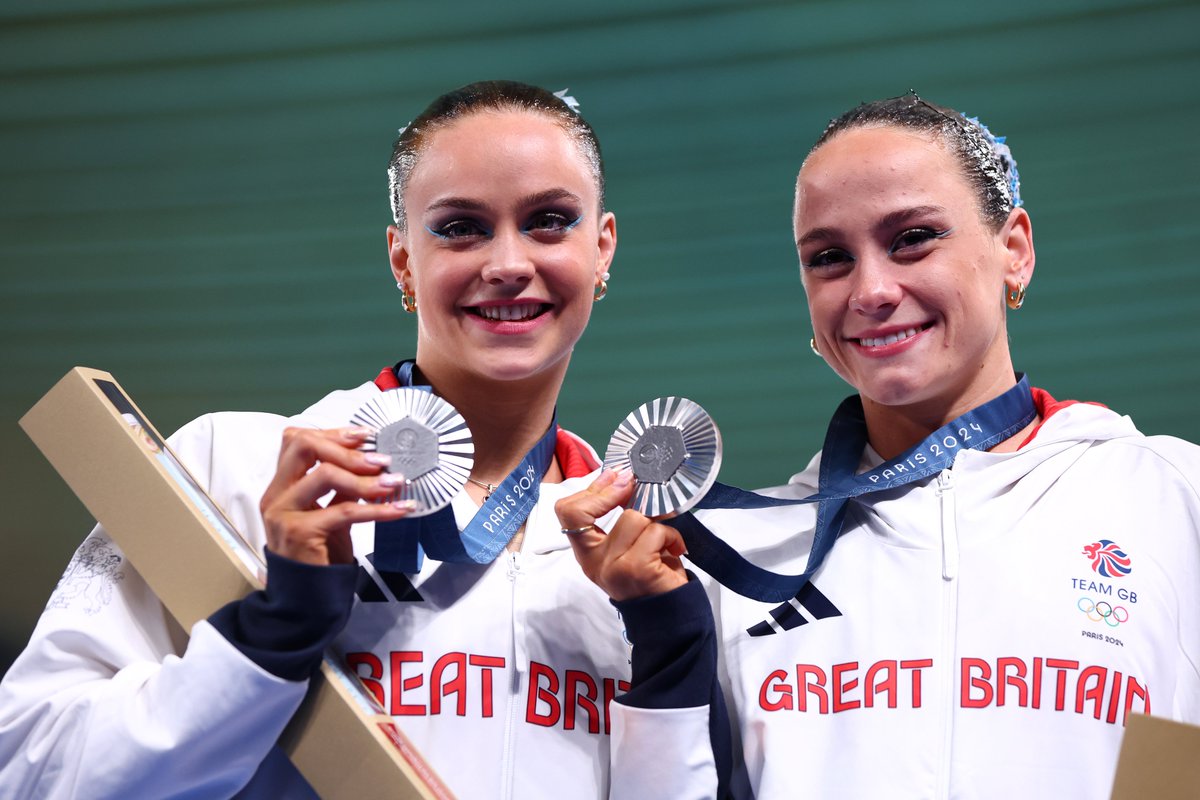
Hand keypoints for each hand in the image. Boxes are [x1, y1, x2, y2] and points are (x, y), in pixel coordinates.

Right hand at [260, 427, 415, 565]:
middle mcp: (276, 495)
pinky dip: (377, 509)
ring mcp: (283, 513)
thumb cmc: (318, 554)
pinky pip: (344, 511)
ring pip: (325, 475)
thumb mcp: (329, 512)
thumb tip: (374, 463)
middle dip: (347, 449)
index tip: (366, 436)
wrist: (306, 599)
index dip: (333, 433)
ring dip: (366, 478)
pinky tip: (399, 509)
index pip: (297, 440)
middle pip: (303, 446)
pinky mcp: (300, 533)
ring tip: (394, 482)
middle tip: (381, 460)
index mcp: (280, 485)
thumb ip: (340, 488)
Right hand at [554, 470, 688, 600]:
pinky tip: (675, 549)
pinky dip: (672, 536)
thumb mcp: (627, 546)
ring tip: (666, 535)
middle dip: (617, 491)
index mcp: (587, 553)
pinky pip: (655, 532)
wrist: (669, 616)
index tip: (616, 477)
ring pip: (632, 518)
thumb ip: (619, 518)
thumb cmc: (650, 575)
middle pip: (589, 512)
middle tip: (640, 486)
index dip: (591, 490)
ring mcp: (613, 567)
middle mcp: (593, 562)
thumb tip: (621, 478)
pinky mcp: (638, 569)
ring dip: (656, 519)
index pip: (567, 513)